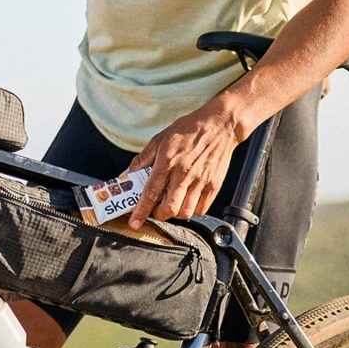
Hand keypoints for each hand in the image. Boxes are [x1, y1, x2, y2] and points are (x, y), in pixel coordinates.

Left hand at [126, 104, 238, 224]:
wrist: (220, 124)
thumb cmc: (188, 130)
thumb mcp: (160, 139)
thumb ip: (143, 158)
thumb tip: (128, 173)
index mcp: (167, 162)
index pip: (150, 192)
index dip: (141, 211)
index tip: (134, 223)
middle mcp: (184, 173)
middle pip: (169, 209)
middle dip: (159, 214)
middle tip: (157, 208)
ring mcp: (200, 180)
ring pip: (185, 212)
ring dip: (175, 213)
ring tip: (173, 203)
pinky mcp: (214, 184)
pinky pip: (201, 209)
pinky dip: (192, 210)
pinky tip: (187, 200)